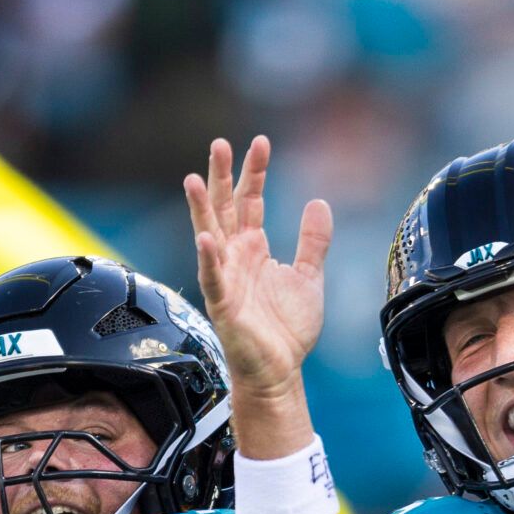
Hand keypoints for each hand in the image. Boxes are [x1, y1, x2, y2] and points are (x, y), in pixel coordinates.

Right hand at [185, 135, 332, 401]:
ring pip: (209, 236)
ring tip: (194, 180)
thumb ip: (313, 241)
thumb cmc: (287, 328)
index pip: (251, 201)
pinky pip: (213, 279)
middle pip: (225, 208)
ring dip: (201, 209)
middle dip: (222, 177)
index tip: (260, 142)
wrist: (280, 371)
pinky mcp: (223, 305)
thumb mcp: (309, 277)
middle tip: (220, 143)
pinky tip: (205, 239)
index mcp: (254, 248)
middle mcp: (235, 257)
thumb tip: (319, 201)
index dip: (255, 172)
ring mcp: (225, 279)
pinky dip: (208, 259)